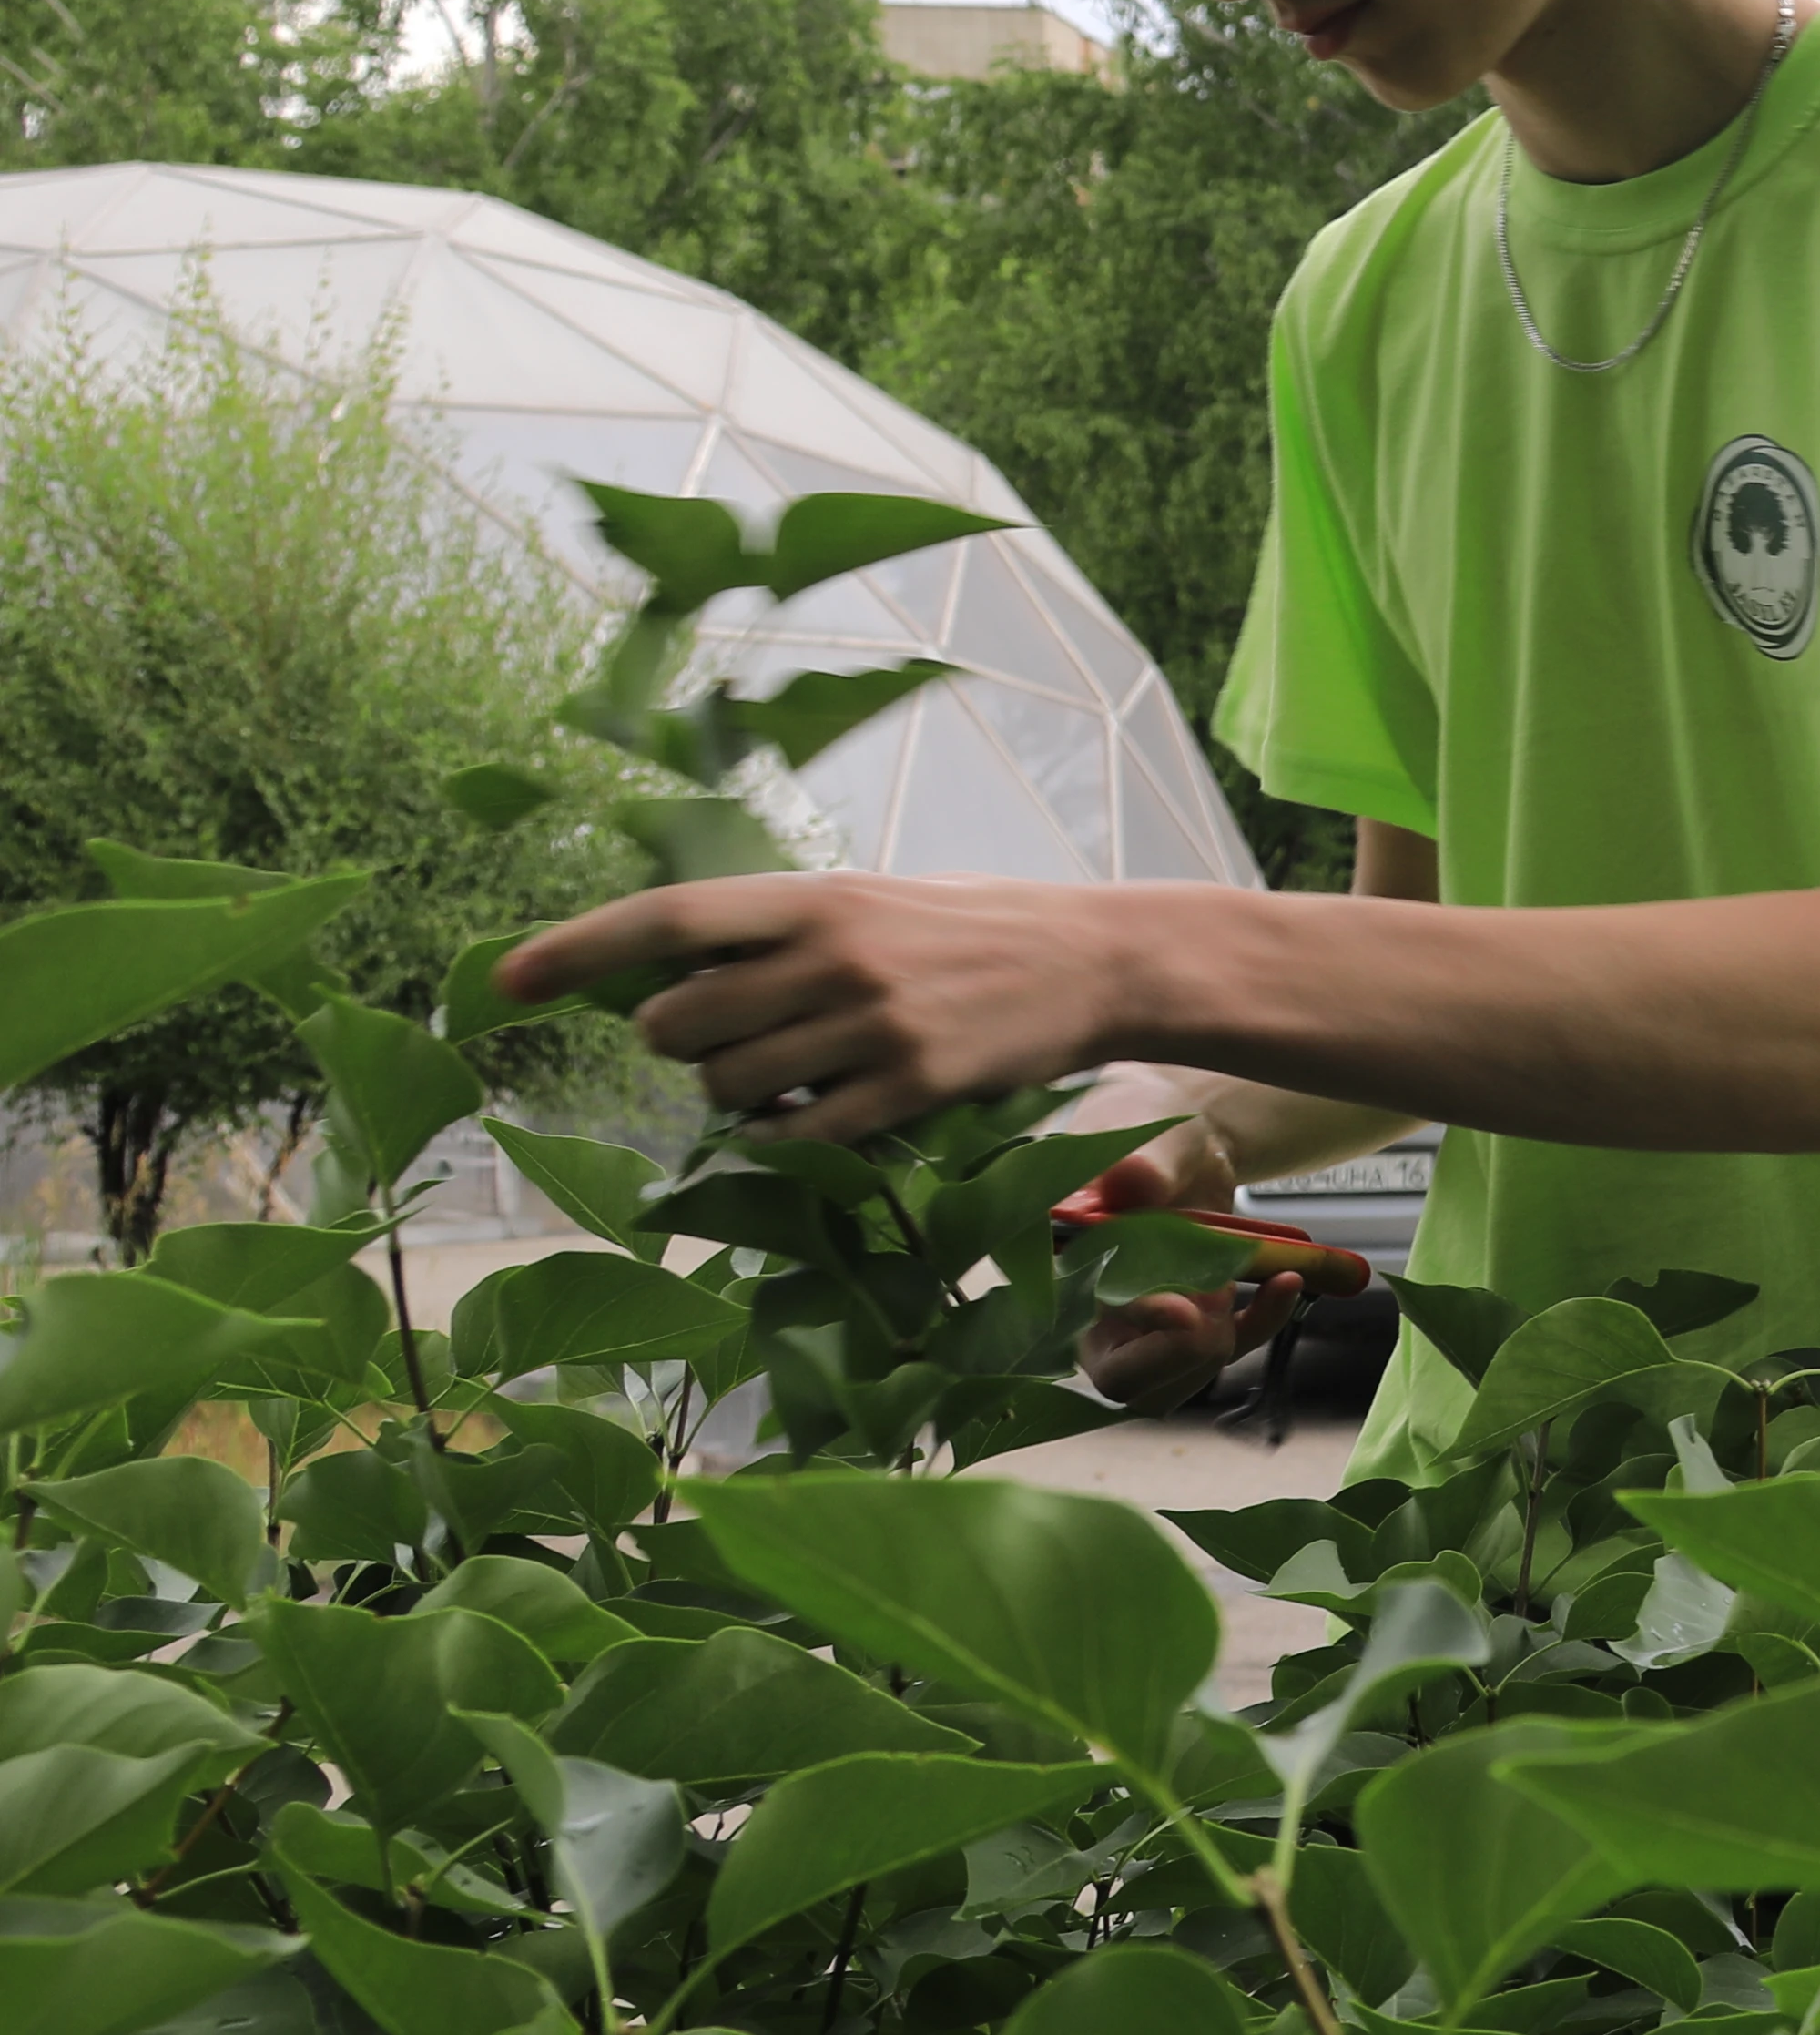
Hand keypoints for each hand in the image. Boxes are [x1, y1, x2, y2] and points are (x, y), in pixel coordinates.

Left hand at [499, 873, 1128, 1150]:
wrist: (1099, 960)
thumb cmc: (972, 928)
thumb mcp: (871, 900)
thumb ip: (779, 932)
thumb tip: (667, 979)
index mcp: (815, 896)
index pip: (666, 919)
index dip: (575, 950)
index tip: (504, 982)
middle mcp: (833, 956)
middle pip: (678, 1023)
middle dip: (681, 1043)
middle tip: (730, 1038)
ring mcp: (872, 1025)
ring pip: (728, 1088)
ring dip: (737, 1094)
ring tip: (794, 1071)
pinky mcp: (910, 1088)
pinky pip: (797, 1136)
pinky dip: (786, 1137)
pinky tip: (821, 1112)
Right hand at [1064, 1076, 1254, 1409]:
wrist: (1179, 1141)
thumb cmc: (1141, 1128)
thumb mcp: (1144, 1131)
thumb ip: (1142, 1161)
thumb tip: (1133, 1182)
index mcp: (1064, 1260)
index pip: (1082, 1312)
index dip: (1133, 1318)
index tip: (1184, 1313)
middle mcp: (1094, 1304)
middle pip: (1121, 1378)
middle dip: (1176, 1360)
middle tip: (1218, 1323)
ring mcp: (1144, 1323)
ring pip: (1175, 1381)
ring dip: (1225, 1343)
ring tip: (1270, 1277)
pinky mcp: (1190, 1321)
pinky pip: (1225, 1348)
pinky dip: (1264, 1323)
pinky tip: (1289, 1281)